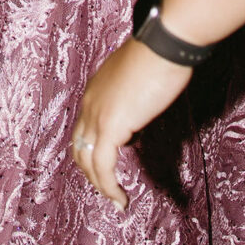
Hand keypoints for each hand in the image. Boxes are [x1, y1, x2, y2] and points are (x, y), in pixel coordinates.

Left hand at [70, 34, 189, 206]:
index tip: (109, 168)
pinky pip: (104, 166)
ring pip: (88, 161)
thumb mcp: (140, 79)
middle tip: (109, 190)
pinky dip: (110, 186)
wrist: (164, 43)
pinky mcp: (110, 126)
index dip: (93, 151)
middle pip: (79, 147)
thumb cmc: (160, 53)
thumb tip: (137, 120)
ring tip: (117, 201)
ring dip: (101, 185)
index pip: (85, 129)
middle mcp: (90, 103)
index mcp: (95, 90)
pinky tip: (121, 198)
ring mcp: (97, 115)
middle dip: (92, 173)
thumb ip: (133, 99)